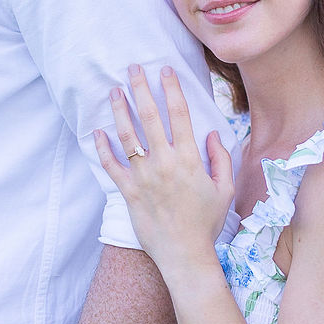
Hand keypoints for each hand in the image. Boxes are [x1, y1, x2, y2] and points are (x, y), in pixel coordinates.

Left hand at [95, 65, 233, 279]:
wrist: (185, 255)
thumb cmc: (207, 222)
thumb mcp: (225, 189)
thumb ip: (221, 158)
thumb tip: (212, 133)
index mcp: (189, 159)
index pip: (179, 115)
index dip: (171, 89)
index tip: (165, 70)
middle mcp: (164, 163)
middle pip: (150, 117)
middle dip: (141, 89)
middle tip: (133, 68)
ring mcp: (144, 177)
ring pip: (128, 136)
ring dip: (120, 110)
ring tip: (115, 91)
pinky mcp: (128, 192)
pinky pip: (112, 166)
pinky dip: (103, 148)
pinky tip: (98, 131)